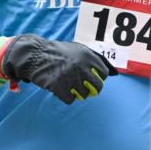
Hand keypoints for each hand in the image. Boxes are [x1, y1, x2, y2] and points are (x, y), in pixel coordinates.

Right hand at [0, 35, 116, 104]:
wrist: (35, 55)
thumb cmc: (59, 53)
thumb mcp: (78, 49)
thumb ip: (97, 59)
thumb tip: (115, 73)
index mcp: (88, 56)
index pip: (103, 74)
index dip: (96, 77)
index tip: (88, 77)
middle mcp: (82, 67)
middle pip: (97, 87)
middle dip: (90, 89)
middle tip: (79, 85)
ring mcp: (71, 78)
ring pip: (84, 95)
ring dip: (76, 92)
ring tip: (67, 84)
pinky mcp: (60, 87)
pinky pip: (71, 100)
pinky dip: (65, 97)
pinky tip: (59, 88)